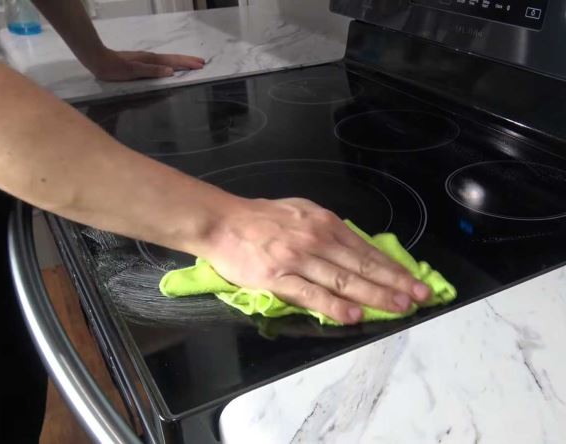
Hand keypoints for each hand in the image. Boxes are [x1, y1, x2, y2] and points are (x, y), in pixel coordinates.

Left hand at [86, 48, 204, 80]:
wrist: (98, 60)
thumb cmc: (114, 68)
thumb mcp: (133, 71)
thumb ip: (152, 71)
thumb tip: (171, 72)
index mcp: (151, 61)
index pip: (173, 62)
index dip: (187, 64)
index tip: (200, 65)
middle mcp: (150, 58)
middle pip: (173, 59)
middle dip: (187, 61)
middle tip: (201, 63)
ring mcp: (146, 59)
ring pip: (168, 60)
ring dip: (180, 62)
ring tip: (191, 64)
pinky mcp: (141, 63)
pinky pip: (161, 63)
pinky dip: (170, 64)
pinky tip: (170, 68)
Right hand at [200, 197, 430, 324]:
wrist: (223, 222)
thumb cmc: (261, 218)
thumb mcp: (301, 212)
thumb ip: (328, 229)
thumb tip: (356, 247)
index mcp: (324, 223)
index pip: (366, 249)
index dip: (392, 267)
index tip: (414, 281)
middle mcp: (316, 240)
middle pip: (362, 265)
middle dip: (394, 283)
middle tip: (420, 297)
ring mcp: (297, 260)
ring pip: (343, 280)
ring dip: (374, 295)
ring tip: (399, 308)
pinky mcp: (278, 278)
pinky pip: (311, 294)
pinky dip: (334, 306)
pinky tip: (353, 315)